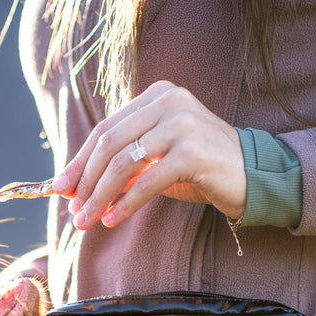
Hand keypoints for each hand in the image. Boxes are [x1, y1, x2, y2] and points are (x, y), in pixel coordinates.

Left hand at [51, 81, 244, 229]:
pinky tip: (112, 220)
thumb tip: (77, 186)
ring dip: (100, 196)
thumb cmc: (201, 167)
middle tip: (73, 210)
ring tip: (87, 220)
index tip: (61, 188)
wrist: (253, 175)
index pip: (106, 129)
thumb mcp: (158, 158)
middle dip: (86, 181)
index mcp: (157, 95)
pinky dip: (125, 204)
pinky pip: (147, 181)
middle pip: (109, 144)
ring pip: (123, 163)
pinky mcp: (193, 152)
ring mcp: (182, 124)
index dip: (80, 161)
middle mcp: (169, 101)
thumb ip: (124, 162)